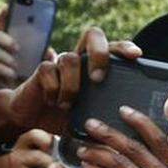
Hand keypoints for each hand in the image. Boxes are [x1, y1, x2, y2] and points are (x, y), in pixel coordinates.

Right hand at [0, 7, 57, 88]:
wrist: (21, 91)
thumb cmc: (30, 70)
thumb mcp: (40, 61)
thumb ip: (45, 54)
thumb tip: (48, 52)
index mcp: (9, 36)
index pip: (4, 20)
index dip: (4, 13)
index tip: (8, 7)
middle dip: (4, 38)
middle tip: (17, 47)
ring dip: (5, 57)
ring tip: (16, 64)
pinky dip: (3, 70)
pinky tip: (13, 73)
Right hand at [0, 27, 140, 137]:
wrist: (31, 119)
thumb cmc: (64, 117)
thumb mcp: (89, 120)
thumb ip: (107, 121)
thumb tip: (129, 134)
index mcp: (95, 67)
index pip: (113, 48)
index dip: (124, 47)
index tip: (136, 55)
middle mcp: (79, 59)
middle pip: (93, 34)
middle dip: (99, 53)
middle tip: (98, 78)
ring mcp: (59, 63)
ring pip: (70, 59)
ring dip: (71, 85)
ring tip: (68, 106)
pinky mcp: (42, 70)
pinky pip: (49, 71)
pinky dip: (53, 90)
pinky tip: (53, 102)